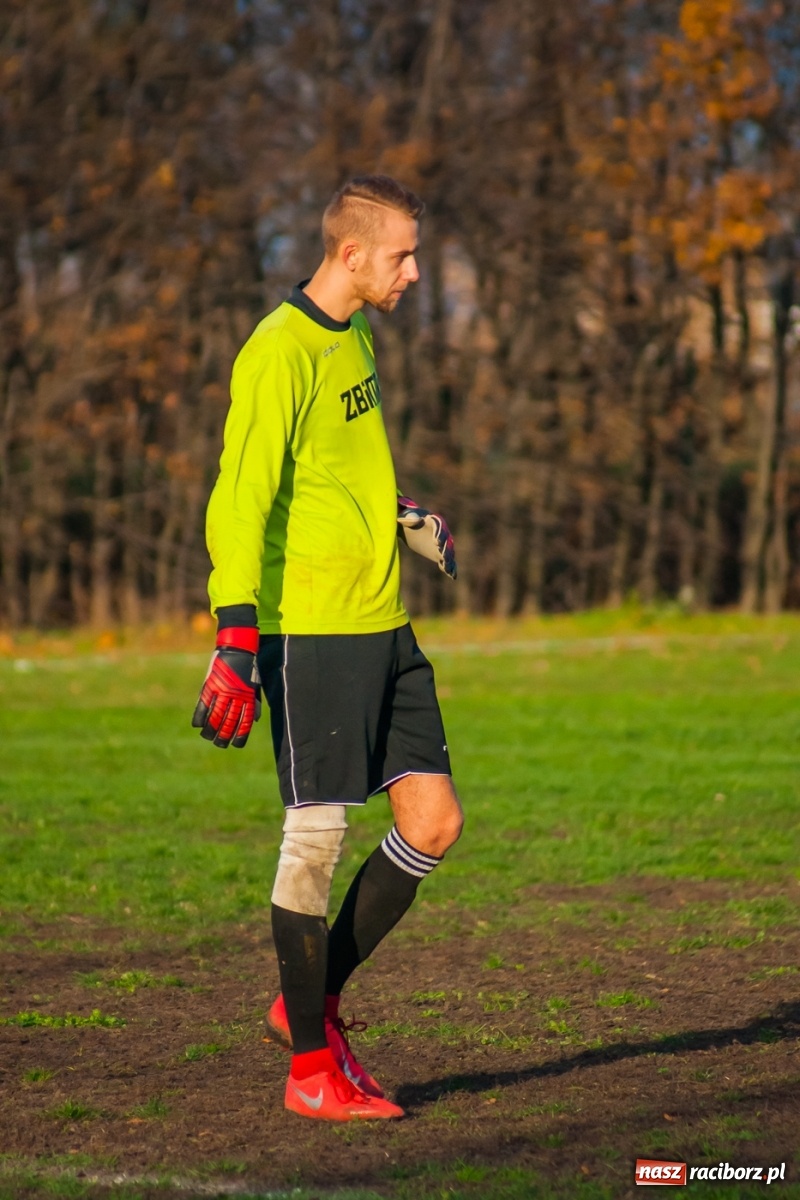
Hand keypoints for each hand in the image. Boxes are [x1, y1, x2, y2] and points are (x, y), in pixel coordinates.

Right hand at [192, 627, 261, 747]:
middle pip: (228, 722)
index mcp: (248, 697)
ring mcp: (221, 690)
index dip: (240, 736)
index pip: (244, 722)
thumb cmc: (249, 666)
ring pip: (215, 716)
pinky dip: (200, 716)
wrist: (238, 647)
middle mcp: (235, 696)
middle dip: (224, 736)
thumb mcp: (255, 684)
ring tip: (208, 737)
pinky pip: (203, 704)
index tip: (236, 745)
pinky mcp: (210, 684)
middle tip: (220, 744)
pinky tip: (198, 725)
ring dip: (211, 730)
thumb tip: (255, 720)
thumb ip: (254, 702)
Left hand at [397, 495, 456, 579]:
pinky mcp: (439, 553)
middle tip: (444, 557)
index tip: (436, 542)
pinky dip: (449, 567)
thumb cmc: (407, 519)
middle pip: (446, 540)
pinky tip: (452, 575)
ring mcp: (442, 543)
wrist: (407, 526)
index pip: (439, 527)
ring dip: (449, 559)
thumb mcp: (407, 517)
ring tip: (448, 568)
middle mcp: (442, 532)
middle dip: (445, 549)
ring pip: (448, 551)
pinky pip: (446, 560)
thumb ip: (410, 518)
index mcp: (435, 520)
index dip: (439, 534)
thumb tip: (413, 518)